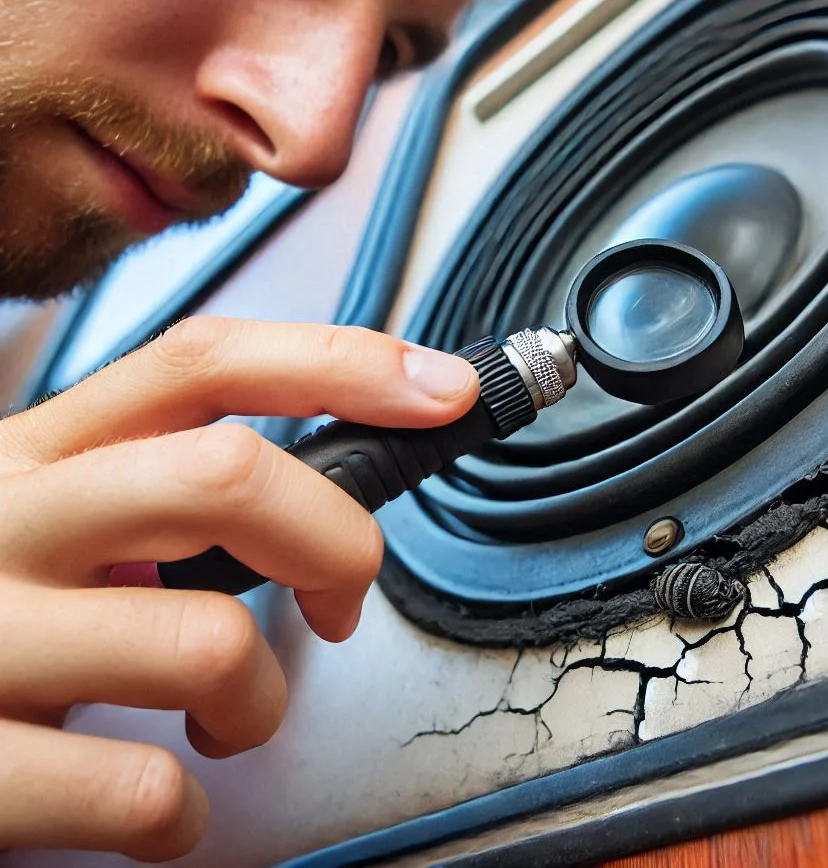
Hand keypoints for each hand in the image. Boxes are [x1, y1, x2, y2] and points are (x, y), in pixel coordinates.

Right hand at [0, 317, 477, 861]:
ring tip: (227, 717)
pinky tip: (159, 802)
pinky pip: (142, 788)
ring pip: (207, 641)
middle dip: (336, 541)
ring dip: (261, 702)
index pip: (206, 362)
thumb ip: (163, 489)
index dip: (340, 361)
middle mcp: (7, 519)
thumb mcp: (62, 520)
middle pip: (226, 474)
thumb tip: (324, 496)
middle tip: (343, 596)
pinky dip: (185, 811)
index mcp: (44, 452)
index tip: (439, 387)